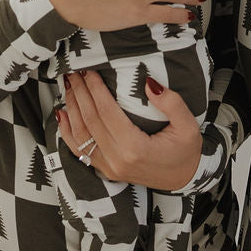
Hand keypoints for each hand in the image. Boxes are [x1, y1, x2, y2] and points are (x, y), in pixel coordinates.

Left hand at [58, 70, 202, 191]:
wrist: (184, 179)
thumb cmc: (186, 151)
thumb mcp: (188, 126)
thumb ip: (171, 103)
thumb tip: (149, 84)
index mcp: (135, 148)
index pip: (107, 112)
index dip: (95, 90)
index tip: (89, 71)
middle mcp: (118, 160)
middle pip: (90, 121)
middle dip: (80, 94)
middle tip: (74, 72)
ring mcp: (109, 168)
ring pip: (81, 135)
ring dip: (72, 108)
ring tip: (68, 86)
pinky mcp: (106, 170)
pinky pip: (81, 150)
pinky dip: (68, 132)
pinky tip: (62, 115)